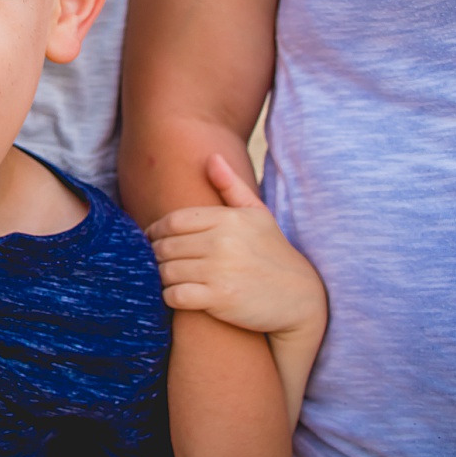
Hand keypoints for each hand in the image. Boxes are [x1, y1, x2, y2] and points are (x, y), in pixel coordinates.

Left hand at [147, 154, 326, 340]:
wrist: (300, 297)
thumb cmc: (272, 251)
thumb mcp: (257, 214)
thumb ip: (231, 186)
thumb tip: (211, 157)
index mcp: (228, 219)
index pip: (174, 221)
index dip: (157, 230)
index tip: (154, 239)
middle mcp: (223, 242)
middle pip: (166, 246)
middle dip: (158, 254)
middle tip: (162, 260)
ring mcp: (220, 271)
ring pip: (167, 271)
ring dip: (163, 276)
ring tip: (171, 276)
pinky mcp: (219, 299)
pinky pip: (175, 295)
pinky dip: (171, 296)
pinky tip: (180, 294)